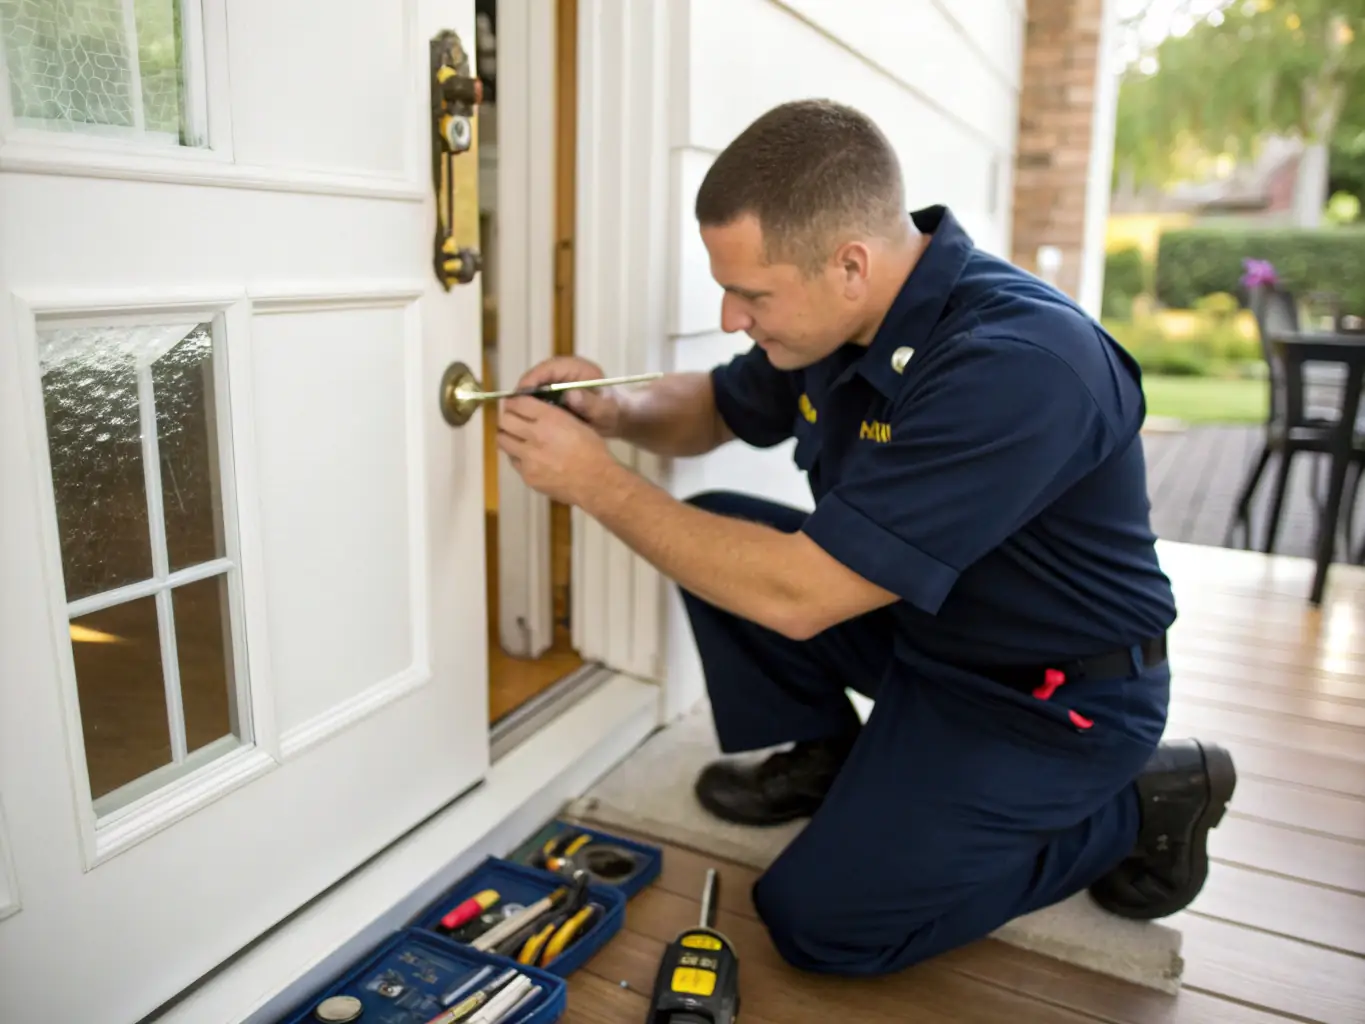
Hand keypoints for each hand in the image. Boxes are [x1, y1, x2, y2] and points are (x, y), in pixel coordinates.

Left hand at [497, 393, 619, 506]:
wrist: (597, 483)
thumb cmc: (592, 450)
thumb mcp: (576, 423)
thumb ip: (552, 414)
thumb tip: (535, 410)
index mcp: (550, 418)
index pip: (518, 402)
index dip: (514, 402)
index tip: (515, 404)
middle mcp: (535, 435)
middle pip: (504, 420)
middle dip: (508, 418)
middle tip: (514, 420)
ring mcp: (528, 457)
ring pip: (502, 440)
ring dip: (508, 436)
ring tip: (517, 438)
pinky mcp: (527, 475)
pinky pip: (513, 461)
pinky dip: (517, 456)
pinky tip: (529, 457)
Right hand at [514, 356, 623, 437]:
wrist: (616, 417)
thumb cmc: (612, 411)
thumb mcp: (604, 409)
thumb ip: (590, 403)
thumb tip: (571, 395)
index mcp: (578, 368)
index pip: (549, 367)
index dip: (532, 379)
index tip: (521, 394)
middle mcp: (565, 370)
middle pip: (537, 375)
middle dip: (523, 391)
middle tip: (511, 408)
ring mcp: (558, 380)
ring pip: (534, 385)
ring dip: (524, 399)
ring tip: (513, 415)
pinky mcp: (554, 391)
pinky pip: (538, 395)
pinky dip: (530, 405)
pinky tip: (524, 419)